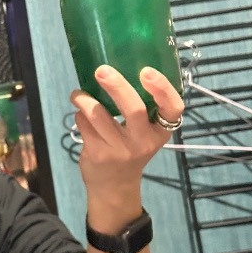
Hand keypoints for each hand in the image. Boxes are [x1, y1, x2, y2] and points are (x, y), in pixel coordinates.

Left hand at [71, 64, 183, 222]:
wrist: (115, 187)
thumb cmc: (131, 149)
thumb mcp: (144, 132)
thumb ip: (140, 106)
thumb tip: (117, 66)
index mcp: (160, 131)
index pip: (173, 109)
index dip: (163, 89)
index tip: (147, 71)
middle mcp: (143, 141)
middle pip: (134, 109)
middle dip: (117, 86)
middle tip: (101, 70)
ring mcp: (120, 149)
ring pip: (99, 115)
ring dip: (85, 99)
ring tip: (78, 93)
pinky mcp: (98, 154)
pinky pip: (84, 125)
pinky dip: (79, 114)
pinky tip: (80, 114)